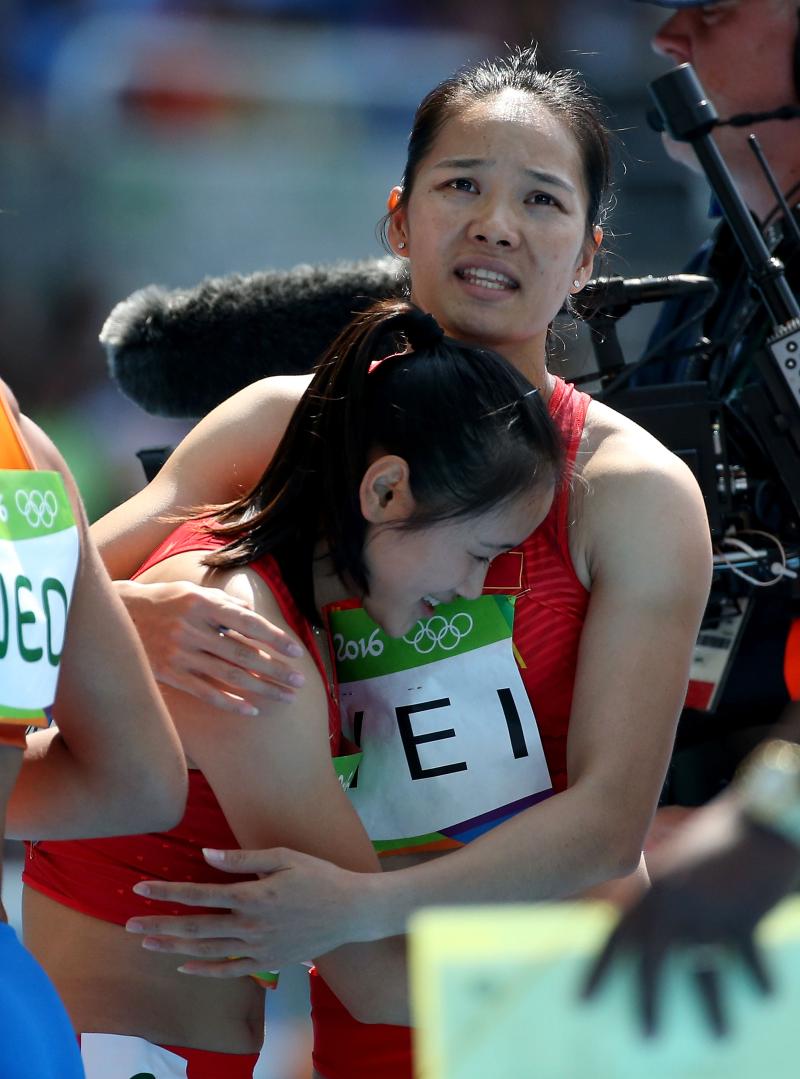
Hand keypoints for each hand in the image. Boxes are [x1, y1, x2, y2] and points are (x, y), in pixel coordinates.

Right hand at [116, 580, 305, 713]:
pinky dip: (230, 702)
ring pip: (229, 676)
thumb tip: (254, 615)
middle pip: (243, 654)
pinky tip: (251, 710)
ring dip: (261, 688)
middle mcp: (192, 629)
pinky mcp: (169, 674)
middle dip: (275, 670)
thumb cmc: (165, 602)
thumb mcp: (194, 592)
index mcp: (202, 604)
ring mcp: (180, 653)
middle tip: (299, 682)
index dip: (274, 638)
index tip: (296, 652)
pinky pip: (205, 692)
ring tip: (284, 697)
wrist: (118, 615)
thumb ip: (225, 604)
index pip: (247, 623)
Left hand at [125, 847, 370, 974]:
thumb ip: (242, 859)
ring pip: (206, 951)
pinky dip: (204, 970)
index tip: (140, 889)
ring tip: (148, 943)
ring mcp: (258, 948)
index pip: (199, 894)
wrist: (352, 911)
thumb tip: (206, 855)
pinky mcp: (268, 961)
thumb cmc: (320, 876)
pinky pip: (229, 971)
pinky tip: (184, 965)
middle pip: (194, 928)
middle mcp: (250, 925)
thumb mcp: (284, 857)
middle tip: (130, 924)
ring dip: (174, 948)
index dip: (167, 892)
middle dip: (159, 925)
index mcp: (252, 895)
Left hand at [583, 797, 799, 1035]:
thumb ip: (660, 893)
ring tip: (720, 1036)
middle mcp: (674, 904)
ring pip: (706, 974)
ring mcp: (708, 912)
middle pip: (652, 963)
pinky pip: (749, 962)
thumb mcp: (678, 863)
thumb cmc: (718, 841)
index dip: (599, 970)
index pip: (617, 936)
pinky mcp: (744, 918)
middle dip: (647, 1002)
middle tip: (647, 1037)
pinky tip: (763, 998)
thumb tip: (645, 919)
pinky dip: (758, 982)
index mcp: (653, 890)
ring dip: (713, 1009)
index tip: (583, 1002)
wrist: (758, 821)